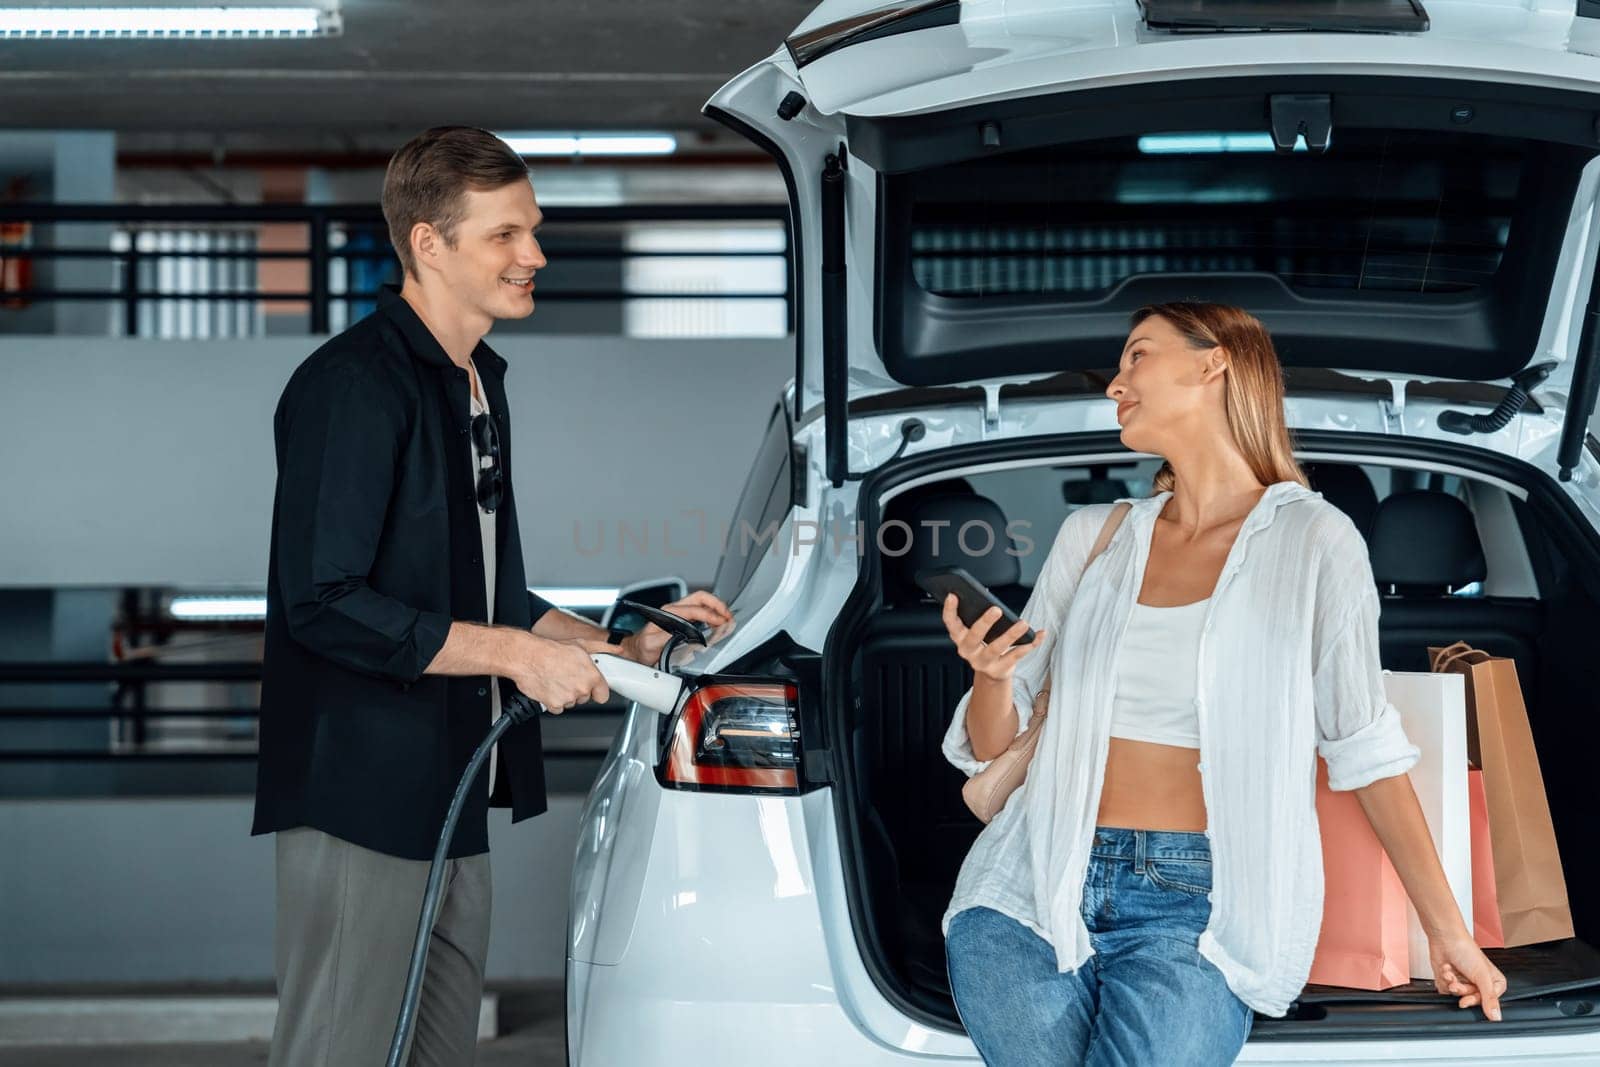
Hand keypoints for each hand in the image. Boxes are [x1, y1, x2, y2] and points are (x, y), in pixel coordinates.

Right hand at [508, 633, 608, 713]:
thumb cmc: (551, 650)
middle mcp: (581, 688)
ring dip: (565, 694)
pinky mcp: (554, 705)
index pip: (603, 695)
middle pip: (585, 698)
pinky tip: (550, 686)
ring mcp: (568, 698)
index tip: (592, 687)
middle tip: (568, 676)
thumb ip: (602, 648)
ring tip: (557, 678)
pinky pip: (558, 708)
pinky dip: (553, 700)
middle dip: (578, 689)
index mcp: (591, 675)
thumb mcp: (581, 644)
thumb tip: (617, 649)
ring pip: (571, 702)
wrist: (528, 657)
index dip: (597, 690)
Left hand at [618, 590, 733, 666]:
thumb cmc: (642, 647)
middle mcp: (674, 609)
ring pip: (702, 601)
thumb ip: (667, 638)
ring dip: (716, 607)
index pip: (694, 609)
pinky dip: (712, 613)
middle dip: (717, 604)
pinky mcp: (682, 618)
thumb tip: (684, 634)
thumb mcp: (652, 644)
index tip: (720, 622)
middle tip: (728, 616)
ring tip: (726, 618)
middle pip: (700, 597)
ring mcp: (678, 612)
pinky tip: (717, 621)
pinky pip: (700, 610)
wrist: (635, 649)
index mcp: (668, 613)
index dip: (710, 615)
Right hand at [940, 595, 1044, 682]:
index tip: (953, 596)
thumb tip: (988, 596)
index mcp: (960, 638)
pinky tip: (1039, 635)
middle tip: (996, 609)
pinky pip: (1016, 655)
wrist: (993, 673)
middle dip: (984, 622)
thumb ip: (978, 617)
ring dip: (1011, 635)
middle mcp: (969, 651)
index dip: (950, 610)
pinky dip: (1030, 644)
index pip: (950, 623)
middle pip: (974, 637)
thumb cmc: (985, 645)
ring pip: (996, 648)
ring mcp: (983, 662)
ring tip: (1023, 623)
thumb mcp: (977, 633)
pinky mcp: (999, 670)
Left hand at [1429, 932, 1506, 1020]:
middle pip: (1471, 1000)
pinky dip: (1443, 980)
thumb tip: (1496, 1018)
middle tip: (1456, 983)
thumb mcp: (1482, 976)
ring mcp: (1465, 983)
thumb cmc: (1465, 949)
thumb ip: (1489, 998)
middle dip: (1461, 990)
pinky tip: (1446, 969)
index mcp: (1494, 983)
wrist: (1444, 938)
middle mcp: (1480, 984)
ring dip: (1451, 983)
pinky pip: (1446, 991)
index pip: (1488, 1003)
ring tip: (1450, 972)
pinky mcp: (1450, 981)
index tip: (1468, 997)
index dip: (1476, 1000)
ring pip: (1457, 996)